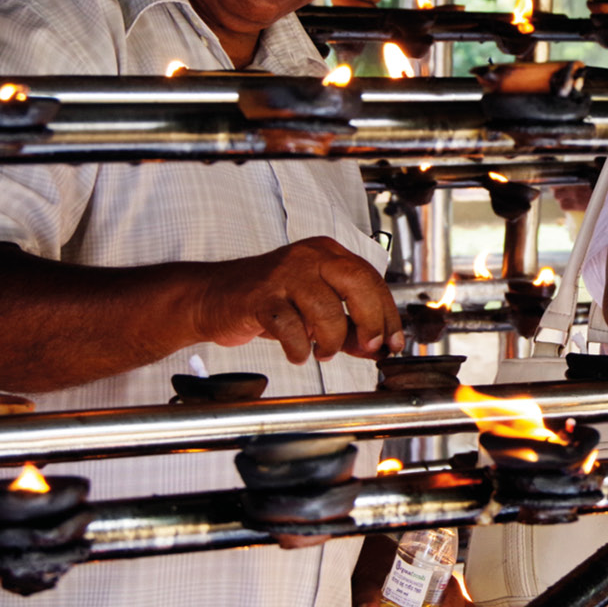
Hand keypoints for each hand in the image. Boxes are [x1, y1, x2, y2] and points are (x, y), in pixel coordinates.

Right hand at [194, 237, 403, 363]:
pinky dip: (298, 348)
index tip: (393, 343)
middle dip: (371, 321)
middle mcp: (309, 256)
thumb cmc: (269, 300)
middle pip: (357, 283)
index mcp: (328, 254)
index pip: (372, 280)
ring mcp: (283, 274)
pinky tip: (297, 353)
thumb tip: (379, 349)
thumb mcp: (314, 310)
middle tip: (369, 346)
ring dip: (331, 341)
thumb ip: (348, 327)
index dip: (388, 315)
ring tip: (322, 352)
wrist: (213, 297)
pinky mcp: (260, 297)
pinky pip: (290, 327)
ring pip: (325, 308)